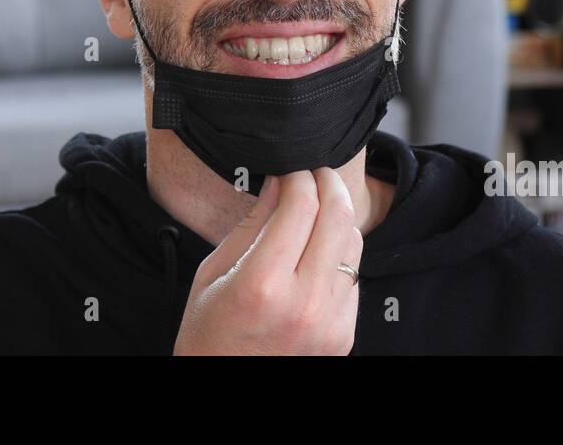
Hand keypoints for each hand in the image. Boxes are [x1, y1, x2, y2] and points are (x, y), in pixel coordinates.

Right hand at [173, 167, 362, 354]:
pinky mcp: (344, 336)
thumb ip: (253, 224)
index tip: (291, 170)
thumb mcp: (214, 273)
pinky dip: (339, 254)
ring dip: (338, 217)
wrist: (222, 392)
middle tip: (315, 174)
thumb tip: (280, 182)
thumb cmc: (207, 334)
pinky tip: (317, 251)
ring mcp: (330, 322)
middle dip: (328, 184)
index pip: (302, 206)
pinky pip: (353, 277)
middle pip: (338, 217)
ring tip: (316, 210)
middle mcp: (303, 303)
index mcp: (262, 283)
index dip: (300, 176)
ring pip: (354, 244)